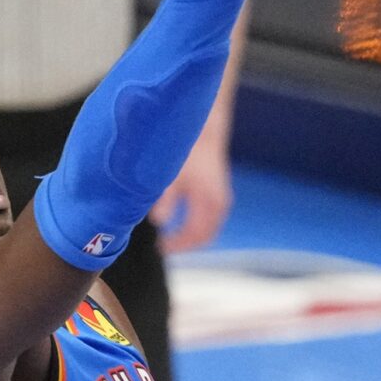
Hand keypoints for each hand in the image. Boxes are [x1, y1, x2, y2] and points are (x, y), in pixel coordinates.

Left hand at [153, 138, 231, 253]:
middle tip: (165, 246)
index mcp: (208, 201)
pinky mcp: (220, 197)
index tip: (161, 246)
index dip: (178, 244)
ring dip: (192, 238)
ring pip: (209, 230)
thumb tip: (158, 221)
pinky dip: (198, 228)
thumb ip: (166, 199)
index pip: (195, 234)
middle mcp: (219, 204)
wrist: (205, 134)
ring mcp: (222, 201)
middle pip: (205, 236)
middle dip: (185, 244)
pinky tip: (182, 227)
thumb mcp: (172, 176)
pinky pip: (211, 222)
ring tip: (172, 239)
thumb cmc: (187, 152)